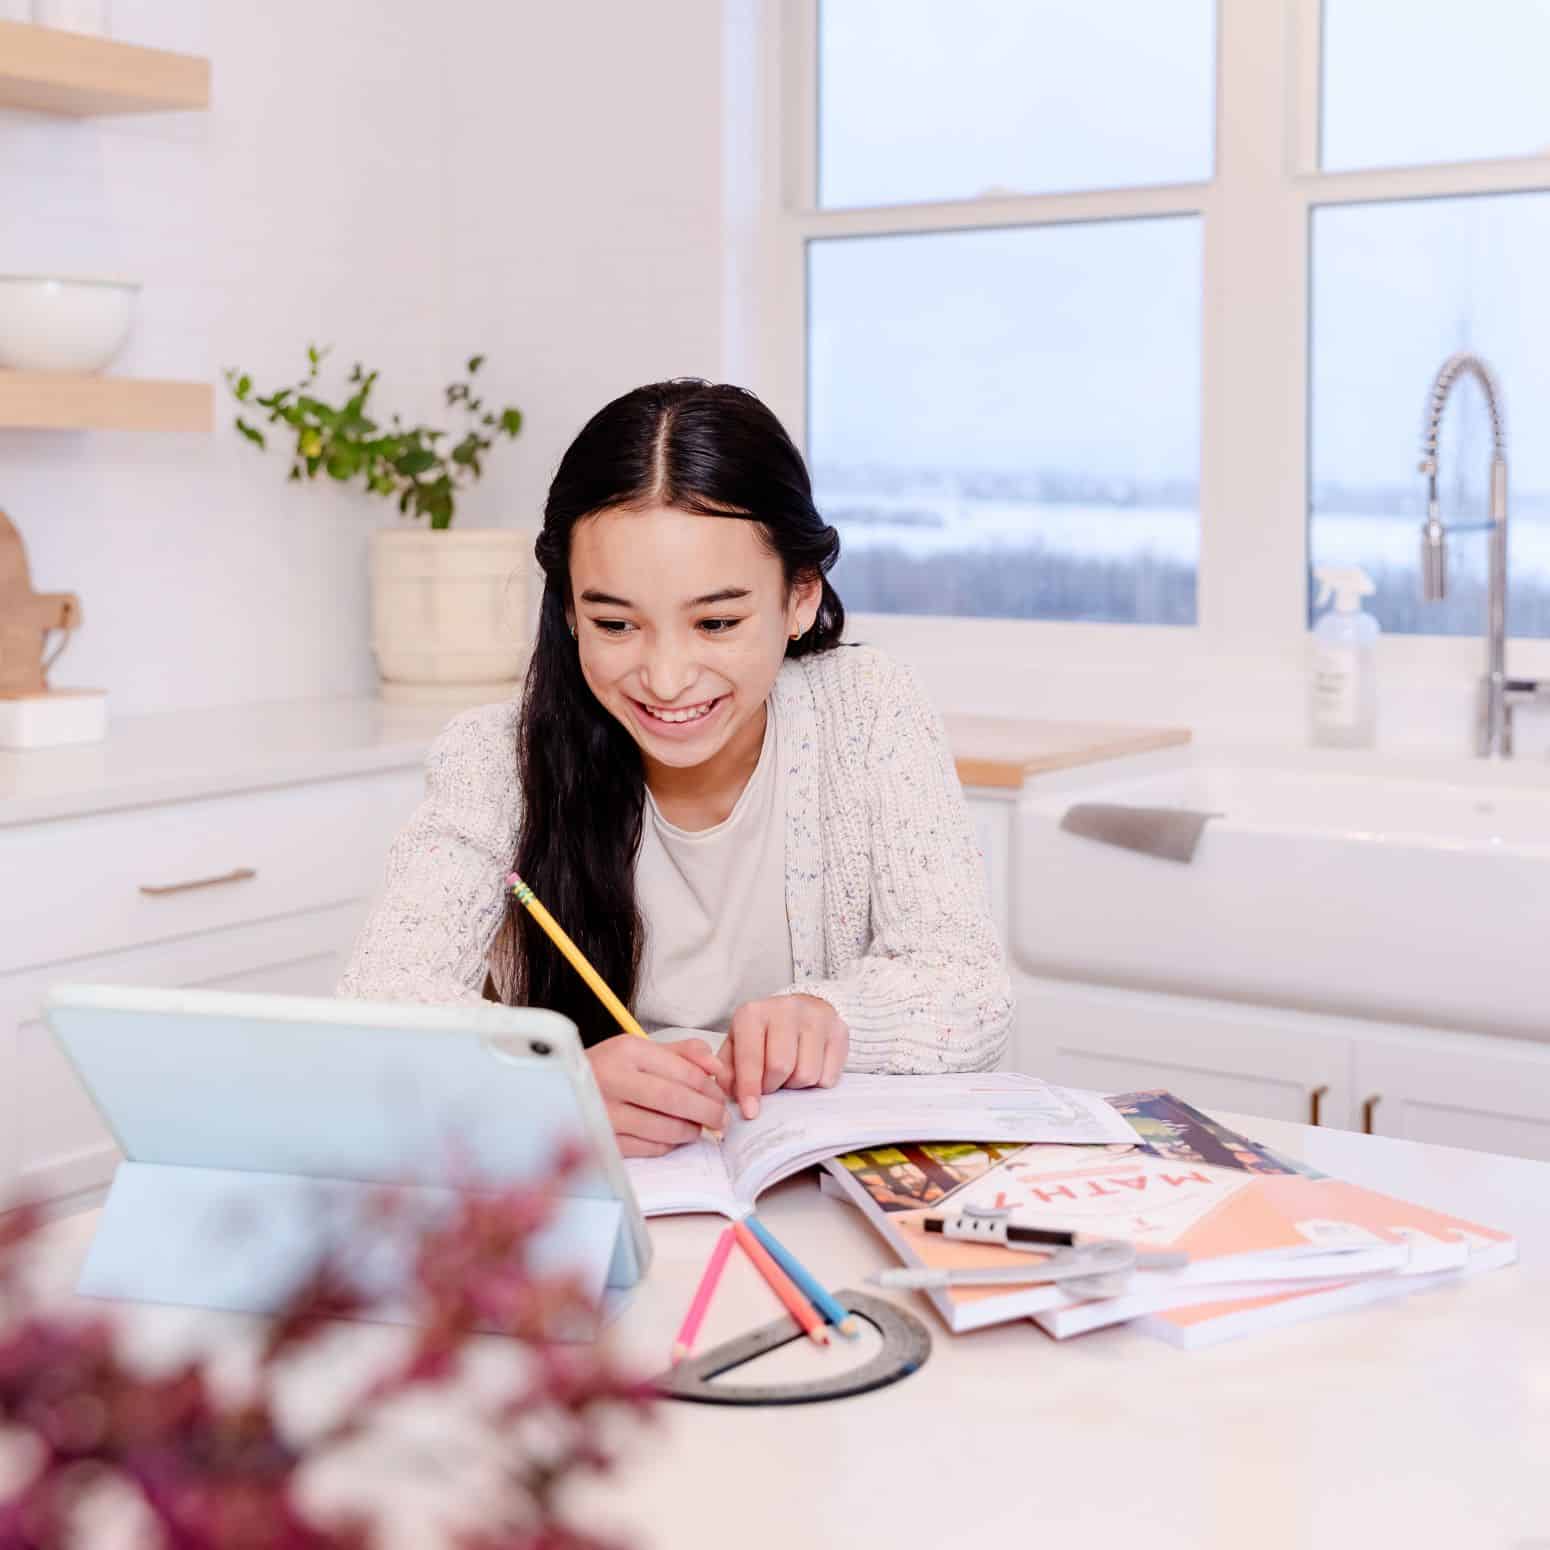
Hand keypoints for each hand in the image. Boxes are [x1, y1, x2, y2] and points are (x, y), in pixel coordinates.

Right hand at [587, 1035, 730, 1157]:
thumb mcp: (642, 1050)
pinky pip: (647, 1148)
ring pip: (663, 1128)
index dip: (709, 1088)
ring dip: (689, 1132)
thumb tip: (717, 1068)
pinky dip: (667, 1145)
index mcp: (627, 1051)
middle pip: (674, 1100)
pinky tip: (672, 1138)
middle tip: (720, 1119)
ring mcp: (606, 1112)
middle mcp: (614, 1079)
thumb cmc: (610, 1068)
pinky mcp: (603, 1140)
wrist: (561, 1089)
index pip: (683, 1071)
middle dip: (706, 1112)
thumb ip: (684, 1053)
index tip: (720, 1097)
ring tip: (698, 1128)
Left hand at [723, 994, 848, 1120]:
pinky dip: (817, 1083)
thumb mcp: (738, 1043)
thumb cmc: (765, 1033)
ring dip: (796, 1086)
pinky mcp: (839, 1031)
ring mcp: (815, 1018)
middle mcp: (785, 1009)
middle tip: (771, 1085)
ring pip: (807, 1074)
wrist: (803, 1007)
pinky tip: (809, 1068)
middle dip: (773, 1087)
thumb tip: (729, 1093)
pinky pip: (829, 1076)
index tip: (750, 1112)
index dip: (749, 1088)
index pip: (751, 1057)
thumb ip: (728, 1069)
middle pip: (781, 1067)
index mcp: (753, 1013)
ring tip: (789, 1075)